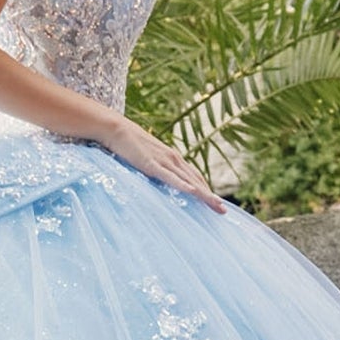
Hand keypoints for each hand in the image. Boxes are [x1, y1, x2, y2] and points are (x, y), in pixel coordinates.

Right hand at [101, 115, 226, 213]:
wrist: (117, 129)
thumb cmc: (129, 145)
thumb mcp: (147, 159)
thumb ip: (155, 170)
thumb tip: (158, 182)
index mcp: (173, 159)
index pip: (194, 177)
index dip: (206, 190)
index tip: (215, 203)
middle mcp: (174, 159)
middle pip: (196, 180)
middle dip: (210, 196)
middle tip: (222, 211)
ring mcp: (164, 161)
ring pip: (188, 180)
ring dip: (203, 194)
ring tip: (215, 205)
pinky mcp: (152, 164)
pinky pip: (170, 177)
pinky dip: (182, 184)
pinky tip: (193, 192)